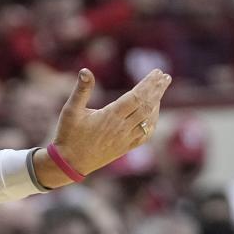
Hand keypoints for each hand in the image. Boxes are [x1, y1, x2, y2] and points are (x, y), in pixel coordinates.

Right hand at [35, 68, 171, 187]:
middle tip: (165, 76)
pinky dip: (153, 122)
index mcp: (110, 116)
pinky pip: (145, 134)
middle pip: (146, 106)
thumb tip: (85, 70)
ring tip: (161, 89)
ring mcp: (125, 139)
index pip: (136, 96)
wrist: (70, 163)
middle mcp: (121, 128)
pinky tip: (154, 113)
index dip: (148, 84)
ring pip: (148, 120)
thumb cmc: (68, 135)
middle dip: (157, 90)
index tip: (157, 72)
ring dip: (157, 103)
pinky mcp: (125, 148)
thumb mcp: (70, 110)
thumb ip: (81, 90)